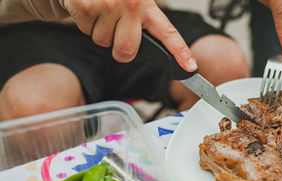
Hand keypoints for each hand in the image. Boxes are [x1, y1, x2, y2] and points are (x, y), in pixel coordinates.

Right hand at [62, 0, 196, 70]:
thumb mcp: (133, 2)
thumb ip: (142, 23)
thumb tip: (145, 52)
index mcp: (147, 5)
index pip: (168, 33)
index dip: (181, 52)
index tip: (190, 67)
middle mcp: (131, 4)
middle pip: (127, 51)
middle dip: (119, 49)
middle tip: (116, 31)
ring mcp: (108, 5)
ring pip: (104, 42)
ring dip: (100, 31)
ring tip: (101, 11)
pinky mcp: (86, 6)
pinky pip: (86, 31)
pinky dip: (85, 23)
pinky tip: (90, 7)